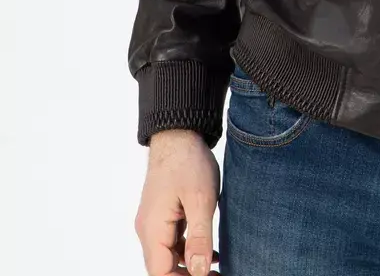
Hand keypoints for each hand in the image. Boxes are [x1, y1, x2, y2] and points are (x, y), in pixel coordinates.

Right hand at [134, 129, 220, 274]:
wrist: (178, 133)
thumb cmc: (188, 162)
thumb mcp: (201, 200)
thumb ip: (200, 238)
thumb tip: (200, 272)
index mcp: (152, 229)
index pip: (161, 272)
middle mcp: (148, 229)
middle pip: (163, 267)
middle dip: (188, 275)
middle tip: (217, 275)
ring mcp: (154, 222)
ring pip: (168, 256)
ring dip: (190, 265)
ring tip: (217, 268)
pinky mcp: (162, 215)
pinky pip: (172, 242)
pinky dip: (189, 250)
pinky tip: (211, 252)